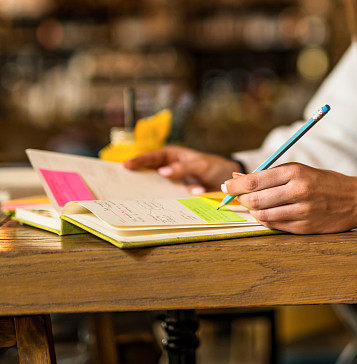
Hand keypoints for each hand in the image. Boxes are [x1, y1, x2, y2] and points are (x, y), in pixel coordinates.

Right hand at [124, 147, 240, 193]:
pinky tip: (155, 207)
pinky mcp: (178, 194)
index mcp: (171, 155)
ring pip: (157, 187)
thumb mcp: (200, 165)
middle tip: (122, 186)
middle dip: (137, 179)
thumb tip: (162, 172)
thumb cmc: (214, 166)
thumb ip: (183, 168)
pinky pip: (167, 198)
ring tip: (135, 199)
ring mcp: (172, 182)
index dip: (138, 161)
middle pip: (149, 173)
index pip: (152, 157)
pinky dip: (162, 202)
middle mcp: (169, 167)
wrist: (228, 181)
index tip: (125, 166)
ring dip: (149, 193)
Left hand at [222, 163, 356, 233]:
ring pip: (263, 215)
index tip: (225, 186)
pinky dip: (266, 220)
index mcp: (295, 172)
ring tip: (253, 205)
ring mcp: (302, 211)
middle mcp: (298, 191)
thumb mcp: (299, 170)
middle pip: (255, 199)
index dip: (235, 185)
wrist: (355, 199)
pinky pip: (276, 226)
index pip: (255, 180)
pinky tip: (267, 214)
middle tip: (236, 197)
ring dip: (253, 211)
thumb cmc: (323, 181)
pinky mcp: (305, 228)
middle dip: (241, 199)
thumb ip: (270, 174)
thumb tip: (238, 178)